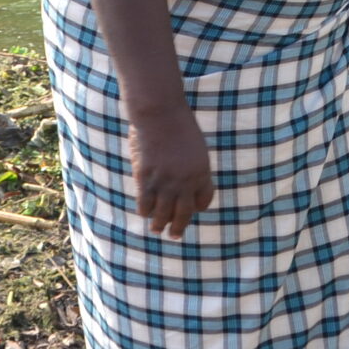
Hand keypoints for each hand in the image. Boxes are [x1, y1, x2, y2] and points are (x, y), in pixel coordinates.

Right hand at [128, 104, 213, 237]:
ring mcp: (165, 182)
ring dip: (159, 224)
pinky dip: (145, 210)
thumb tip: (183, 182)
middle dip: (178, 227)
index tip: (192, 211)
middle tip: (174, 236)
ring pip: (162, 214)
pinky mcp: (146, 178)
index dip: (196, 208)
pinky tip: (144, 212)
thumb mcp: (194, 145)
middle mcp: (186, 182)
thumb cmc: (177, 123)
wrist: (160, 112)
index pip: (203, 201)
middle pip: (183, 213)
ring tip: (156, 229)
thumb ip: (191, 164)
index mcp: (202, 172)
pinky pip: (145, 203)